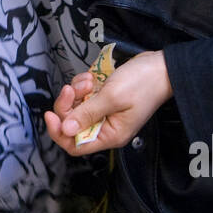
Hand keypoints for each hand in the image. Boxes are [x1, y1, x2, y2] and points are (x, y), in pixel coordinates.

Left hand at [43, 50, 171, 155]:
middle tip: (71, 89)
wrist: (162, 66)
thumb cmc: (144, 83)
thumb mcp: (112, 98)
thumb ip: (87, 114)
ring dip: (76, 91)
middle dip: (68, 105)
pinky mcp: (103, 99)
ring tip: (90, 80)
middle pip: (71, 124)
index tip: (51, 114)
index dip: (59, 132)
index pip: (75, 145)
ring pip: (75, 107)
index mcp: (110, 135)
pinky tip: (93, 77)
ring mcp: (104, 112)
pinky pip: (83, 95)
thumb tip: (65, 129)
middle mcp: (106, 127)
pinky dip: (82, 85)